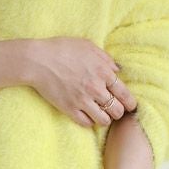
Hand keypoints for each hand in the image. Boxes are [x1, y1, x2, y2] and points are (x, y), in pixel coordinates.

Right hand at [21, 37, 137, 126]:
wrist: (37, 60)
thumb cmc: (61, 49)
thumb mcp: (88, 46)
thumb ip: (105, 58)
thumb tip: (117, 70)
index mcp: (103, 72)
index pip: (125, 94)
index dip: (130, 103)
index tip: (130, 106)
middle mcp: (95, 88)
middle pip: (117, 110)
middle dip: (119, 111)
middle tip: (115, 110)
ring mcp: (82, 100)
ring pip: (104, 120)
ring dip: (105, 119)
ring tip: (101, 115)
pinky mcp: (69, 108)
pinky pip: (86, 123)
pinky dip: (89, 122)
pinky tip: (87, 116)